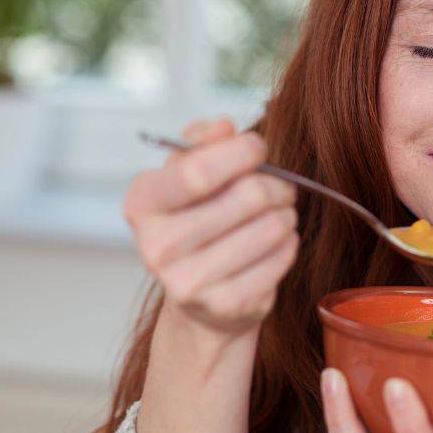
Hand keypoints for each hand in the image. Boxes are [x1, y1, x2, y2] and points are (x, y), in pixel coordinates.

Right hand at [123, 117, 298, 337]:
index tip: (258, 147)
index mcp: (143, 203)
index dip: (240, 152)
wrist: (199, 295)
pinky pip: (281, 258)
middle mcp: (157, 246)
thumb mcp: (187, 172)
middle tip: (283, 186)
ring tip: (279, 213)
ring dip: (286, 214)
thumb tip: (223, 126)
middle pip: (247, 197)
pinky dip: (288, 243)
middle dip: (277, 184)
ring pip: (271, 227)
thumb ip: (202, 141)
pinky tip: (276, 243)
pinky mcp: (225, 306)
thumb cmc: (197, 217)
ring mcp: (189, 282)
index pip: (198, 171)